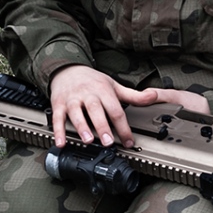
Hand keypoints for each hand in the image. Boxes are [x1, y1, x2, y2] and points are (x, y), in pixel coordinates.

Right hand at [49, 66, 208, 147]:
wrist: (67, 69)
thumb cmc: (93, 81)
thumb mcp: (114, 86)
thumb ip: (134, 95)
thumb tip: (154, 96)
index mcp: (104, 91)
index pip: (116, 110)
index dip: (123, 127)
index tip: (128, 141)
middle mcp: (88, 94)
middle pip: (96, 110)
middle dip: (102, 126)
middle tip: (108, 142)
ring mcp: (72, 99)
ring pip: (77, 113)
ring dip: (82, 127)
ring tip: (88, 140)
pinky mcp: (58, 103)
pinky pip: (57, 118)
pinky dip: (58, 131)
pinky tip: (61, 142)